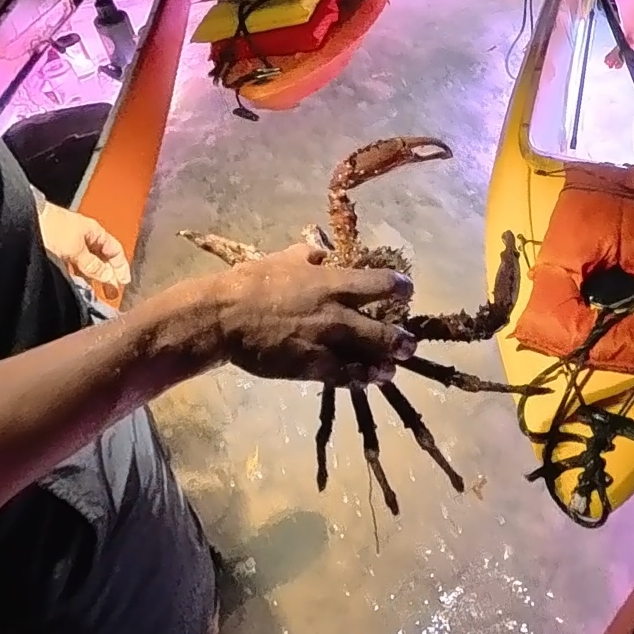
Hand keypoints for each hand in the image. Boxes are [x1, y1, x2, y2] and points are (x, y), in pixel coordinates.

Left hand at [37, 202, 130, 292]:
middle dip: (108, 276)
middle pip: (102, 258)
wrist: (23, 220)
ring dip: (91, 278)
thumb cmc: (52, 228)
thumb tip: (110, 278)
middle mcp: (84, 237)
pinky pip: (72, 266)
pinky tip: (76, 285)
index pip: (115, 250)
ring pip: (87, 264)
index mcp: (95, 231)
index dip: (121, 267)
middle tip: (110, 294)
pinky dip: (77, 276)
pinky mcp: (56, 251)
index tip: (123, 284)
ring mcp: (70, 244)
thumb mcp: (77, 250)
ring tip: (93, 294)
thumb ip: (94, 266)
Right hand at [213, 243, 417, 385]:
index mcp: (333, 283)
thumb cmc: (253, 282)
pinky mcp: (311, 368)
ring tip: (390, 369)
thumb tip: (320, 252)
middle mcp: (337, 315)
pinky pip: (343, 377)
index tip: (406, 290)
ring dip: (383, 365)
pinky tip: (365, 381)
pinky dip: (356, 379)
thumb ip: (308, 255)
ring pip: (368, 359)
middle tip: (407, 344)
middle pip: (383, 330)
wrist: (226, 317)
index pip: (381, 284)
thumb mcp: (284, 258)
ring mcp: (326, 344)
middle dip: (400, 339)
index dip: (399, 287)